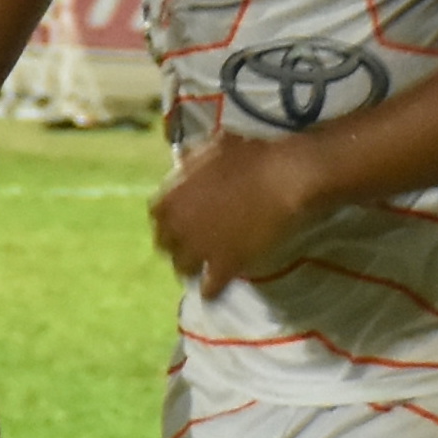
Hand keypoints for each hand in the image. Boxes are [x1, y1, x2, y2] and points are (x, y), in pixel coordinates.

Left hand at [149, 134, 321, 294]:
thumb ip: (192, 161)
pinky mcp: (224, 266)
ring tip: (202, 268)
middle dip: (177, 244)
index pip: (156, 216)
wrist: (281, 177)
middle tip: (193, 243)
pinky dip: (211, 289)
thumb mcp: (211, 148)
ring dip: (191, 267)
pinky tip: (215, 289)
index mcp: (170, 196)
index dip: (171, 219)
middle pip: (165, 245)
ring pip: (183, 268)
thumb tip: (182, 160)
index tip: (182, 219)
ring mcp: (199, 248)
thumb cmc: (250, 155)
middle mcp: (177, 225)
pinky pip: (209, 288)